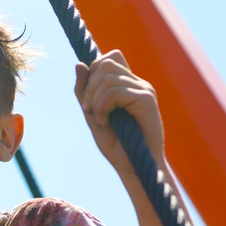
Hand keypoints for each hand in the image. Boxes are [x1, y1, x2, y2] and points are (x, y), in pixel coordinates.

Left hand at [74, 50, 164, 174]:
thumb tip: (78, 64)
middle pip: (105, 63)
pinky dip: (103, 107)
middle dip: (89, 87)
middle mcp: (137, 83)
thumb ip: (84, 92)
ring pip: (108, 77)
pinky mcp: (146, 99)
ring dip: (95, 100)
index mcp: (127, 84)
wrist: (133, 167)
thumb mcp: (92, 114)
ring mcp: (144, 90)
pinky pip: (116, 92)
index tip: (88, 101)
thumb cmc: (116, 145)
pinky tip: (105, 123)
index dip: (92, 73)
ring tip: (99, 120)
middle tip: (89, 111)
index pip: (109, 58)